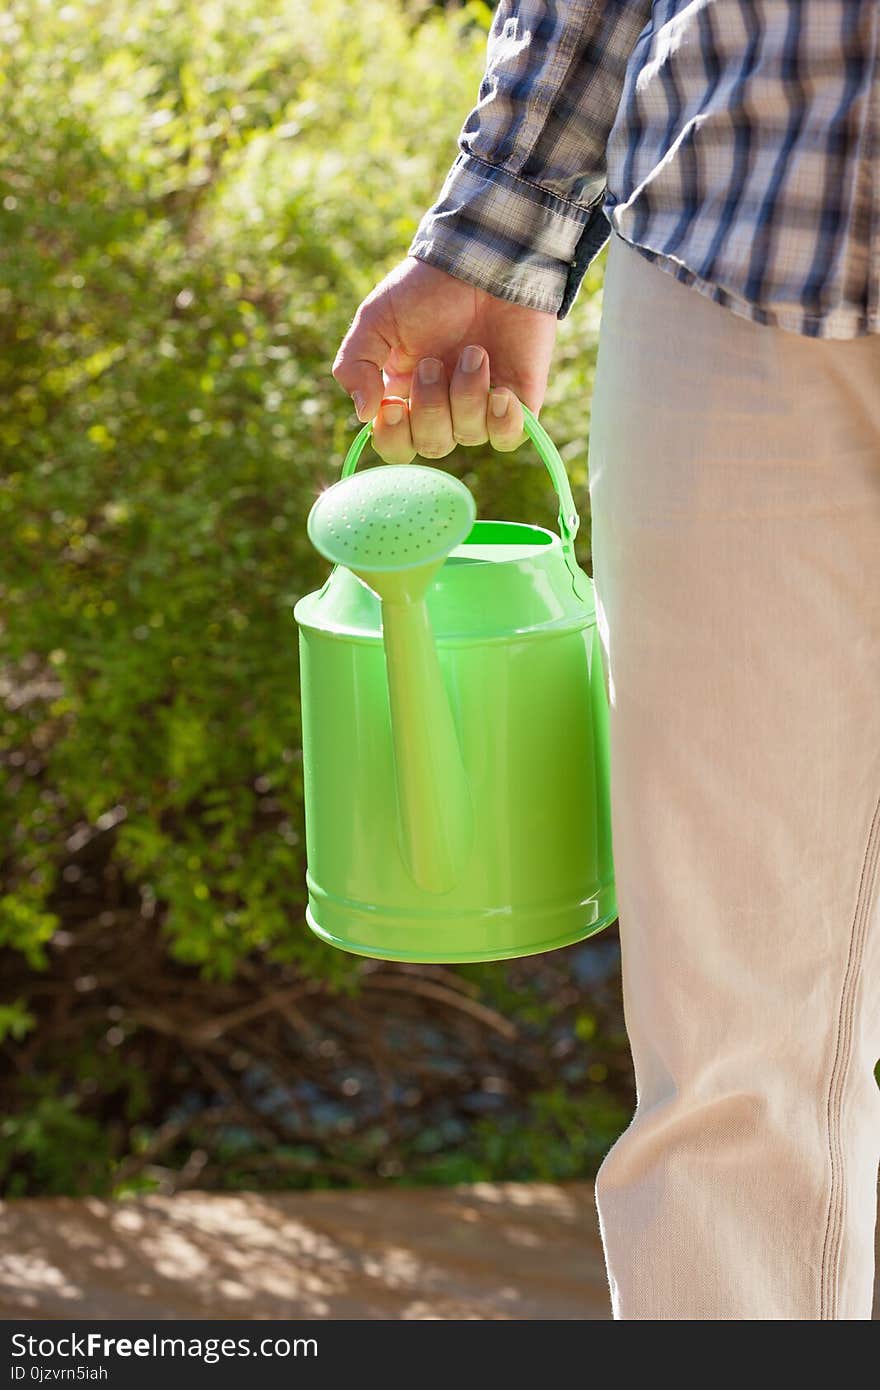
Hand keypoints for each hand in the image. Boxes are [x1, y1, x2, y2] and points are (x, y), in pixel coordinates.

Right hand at [332, 256, 557, 462]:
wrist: (488, 262)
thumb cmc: (429, 288)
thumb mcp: (377, 319)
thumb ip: (355, 364)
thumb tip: (364, 414)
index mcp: (405, 394)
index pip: (395, 445)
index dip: (393, 437)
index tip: (392, 406)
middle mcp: (443, 407)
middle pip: (432, 446)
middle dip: (430, 405)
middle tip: (434, 362)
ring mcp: (481, 406)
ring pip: (468, 436)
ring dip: (466, 393)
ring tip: (475, 351)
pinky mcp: (519, 401)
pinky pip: (508, 438)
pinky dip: (502, 420)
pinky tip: (501, 392)